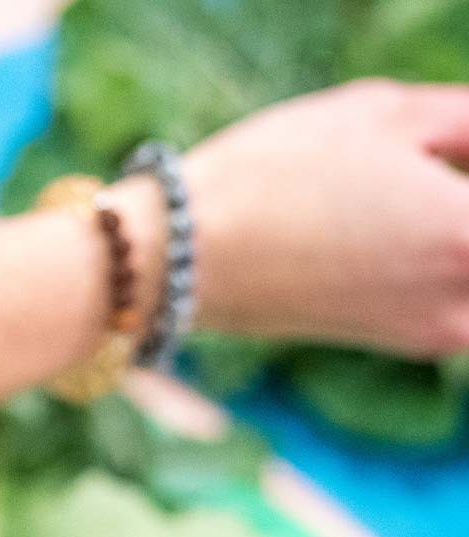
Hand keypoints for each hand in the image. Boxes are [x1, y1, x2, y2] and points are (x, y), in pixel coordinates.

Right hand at [187, 80, 468, 356]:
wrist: (180, 261)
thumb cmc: (272, 175)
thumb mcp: (382, 112)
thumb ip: (468, 119)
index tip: (454, 155)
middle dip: (461, 206)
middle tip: (439, 173)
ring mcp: (440, 332)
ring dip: (459, 243)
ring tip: (419, 197)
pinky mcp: (406, 341)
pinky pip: (467, 298)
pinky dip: (455, 265)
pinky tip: (405, 225)